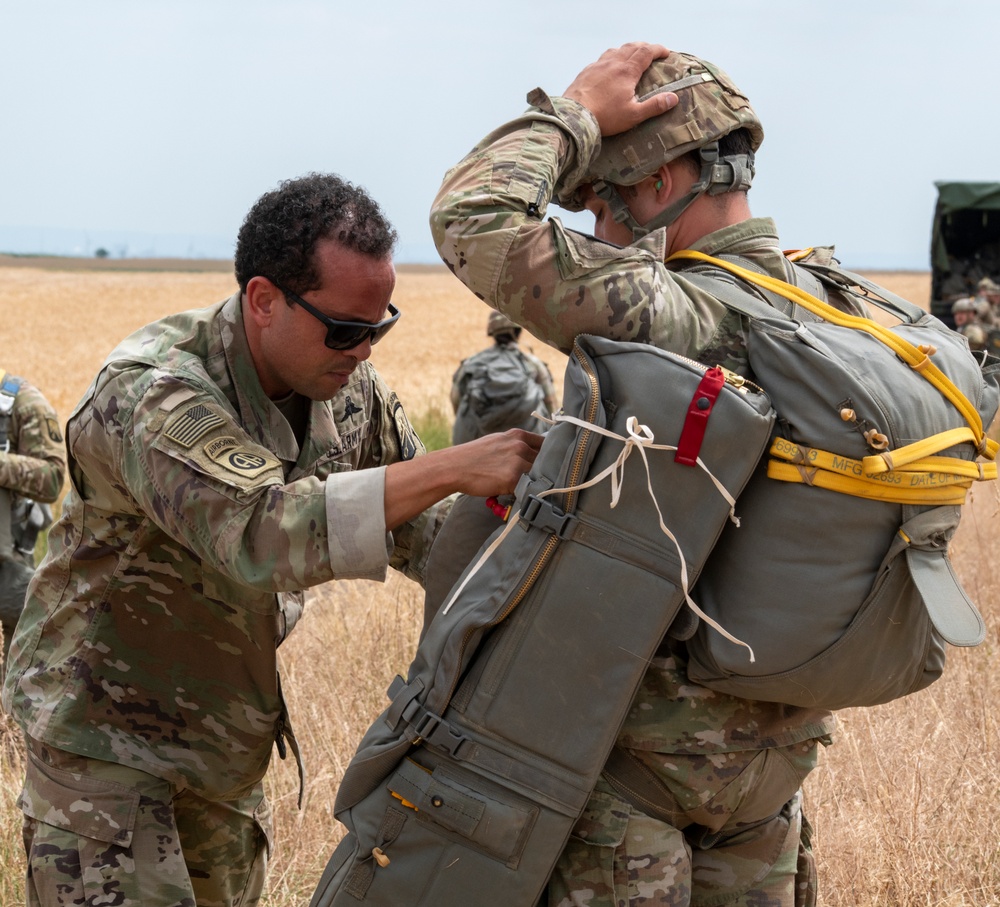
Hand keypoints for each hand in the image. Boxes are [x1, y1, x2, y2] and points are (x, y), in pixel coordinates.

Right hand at [383, 429, 542, 529]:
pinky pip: (529, 487)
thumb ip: (515, 446)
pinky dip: (528, 493)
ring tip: (534, 492)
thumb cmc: (472, 457)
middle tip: (546, 482)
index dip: (550, 456)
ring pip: (540, 474)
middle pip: (546, 460)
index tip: (551, 465)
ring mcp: (518, 461)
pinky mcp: (513, 478)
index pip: (546, 444)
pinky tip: (524, 497)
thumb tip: (530, 456)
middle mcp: (520, 445)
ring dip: (538, 483)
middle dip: (546, 471)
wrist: (453, 467)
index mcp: (517, 435)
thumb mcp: (496, 442)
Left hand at [563, 42, 678, 136]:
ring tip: (632, 55)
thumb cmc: (605, 117)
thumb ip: (654, 106)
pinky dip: (612, 57)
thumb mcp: (633, 115)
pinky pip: (602, 58)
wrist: (574, 116)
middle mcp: (613, 63)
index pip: (647, 52)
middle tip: (652, 52)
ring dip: (627, 49)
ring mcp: (598, 65)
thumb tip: (673, 98)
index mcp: (627, 71)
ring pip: (616, 50)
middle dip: (645, 47)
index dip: (658, 50)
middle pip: (632, 47)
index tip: (666, 52)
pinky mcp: (586, 72)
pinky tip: (609, 65)